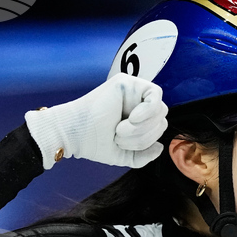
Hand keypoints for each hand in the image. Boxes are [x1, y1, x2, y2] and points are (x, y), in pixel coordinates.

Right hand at [24, 73, 167, 169]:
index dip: (148, 140)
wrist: (75, 135)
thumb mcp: (125, 155)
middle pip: (162, 120)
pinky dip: (148, 111)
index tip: (124, 143)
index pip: (160, 127)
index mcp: (138, 117)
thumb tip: (160, 148)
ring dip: (140, 128)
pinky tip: (132, 118)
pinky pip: (155, 94)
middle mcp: (137, 102)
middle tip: (119, 136)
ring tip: (119, 129)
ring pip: (160, 110)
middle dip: (144, 136)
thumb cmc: (94, 142)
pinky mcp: (126, 81)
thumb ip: (145, 155)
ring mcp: (132, 91)